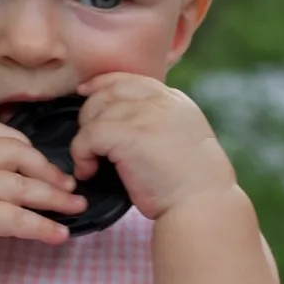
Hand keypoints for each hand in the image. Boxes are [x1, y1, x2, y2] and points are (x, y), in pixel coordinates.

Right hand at [0, 122, 86, 280]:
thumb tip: (22, 181)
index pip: (5, 137)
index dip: (33, 152)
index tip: (50, 169)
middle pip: (21, 157)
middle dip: (51, 172)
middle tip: (72, 188)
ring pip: (23, 187)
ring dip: (55, 199)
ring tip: (77, 209)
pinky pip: (18, 218)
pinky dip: (43, 227)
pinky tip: (59, 235)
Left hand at [69, 73, 235, 219]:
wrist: (202, 204)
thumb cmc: (192, 185)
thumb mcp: (182, 139)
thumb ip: (160, 123)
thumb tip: (128, 123)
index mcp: (175, 100)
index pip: (129, 80)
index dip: (102, 84)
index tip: (85, 93)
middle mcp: (160, 101)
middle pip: (108, 91)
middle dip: (89, 113)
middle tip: (88, 143)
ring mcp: (145, 115)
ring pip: (95, 112)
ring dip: (85, 139)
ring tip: (90, 163)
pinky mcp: (128, 134)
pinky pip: (88, 135)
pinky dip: (81, 154)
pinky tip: (88, 171)